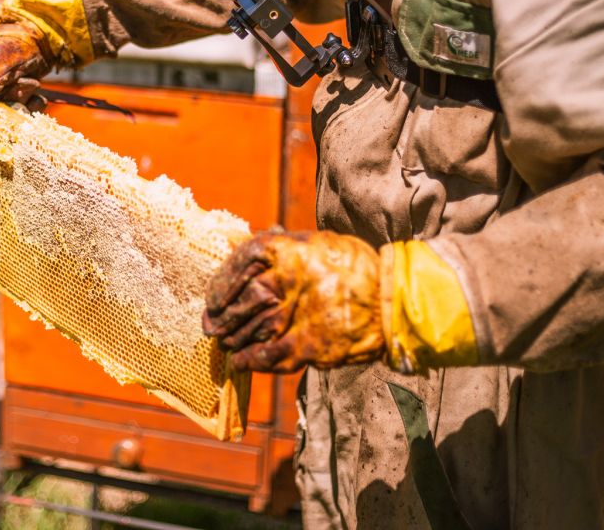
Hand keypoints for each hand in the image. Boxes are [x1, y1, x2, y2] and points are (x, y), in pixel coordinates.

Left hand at [203, 229, 384, 371]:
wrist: (392, 300)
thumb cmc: (352, 267)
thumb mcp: (316, 245)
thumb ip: (280, 246)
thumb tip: (238, 242)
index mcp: (292, 252)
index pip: (244, 258)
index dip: (224, 279)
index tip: (215, 295)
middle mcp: (291, 280)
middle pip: (243, 298)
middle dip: (222, 315)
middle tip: (210, 324)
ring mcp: (299, 314)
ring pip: (251, 328)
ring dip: (234, 337)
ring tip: (225, 341)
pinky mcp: (310, 344)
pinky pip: (268, 355)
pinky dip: (250, 360)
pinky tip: (240, 362)